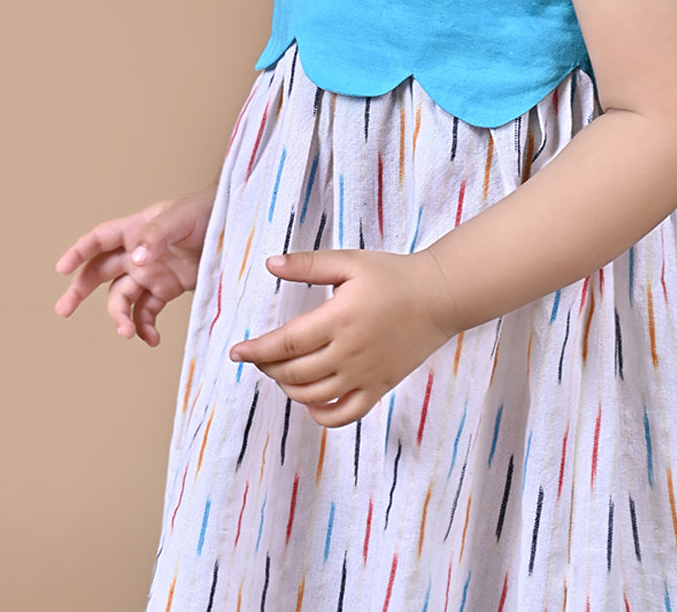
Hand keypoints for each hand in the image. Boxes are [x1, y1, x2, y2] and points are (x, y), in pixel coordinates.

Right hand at [54, 186, 216, 345]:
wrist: (237, 228)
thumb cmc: (207, 212)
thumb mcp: (181, 217)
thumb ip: (156, 235)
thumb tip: (135, 259)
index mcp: (136, 229)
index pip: (99, 240)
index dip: (78, 253)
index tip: (61, 269)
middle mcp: (138, 253)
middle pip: (100, 272)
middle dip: (80, 291)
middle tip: (63, 310)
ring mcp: (151, 273)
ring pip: (122, 298)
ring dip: (119, 316)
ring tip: (127, 332)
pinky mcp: (168, 289)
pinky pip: (147, 312)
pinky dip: (144, 326)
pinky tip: (150, 338)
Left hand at [228, 248, 459, 427]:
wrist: (439, 296)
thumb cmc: (393, 275)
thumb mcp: (349, 262)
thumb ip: (308, 265)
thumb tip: (270, 264)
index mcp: (338, 319)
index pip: (286, 344)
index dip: (257, 351)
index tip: (237, 352)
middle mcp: (349, 353)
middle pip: (294, 373)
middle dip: (268, 368)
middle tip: (258, 357)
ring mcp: (365, 375)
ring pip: (313, 397)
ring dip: (288, 388)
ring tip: (280, 373)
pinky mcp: (379, 388)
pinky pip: (344, 415)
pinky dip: (320, 415)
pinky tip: (310, 401)